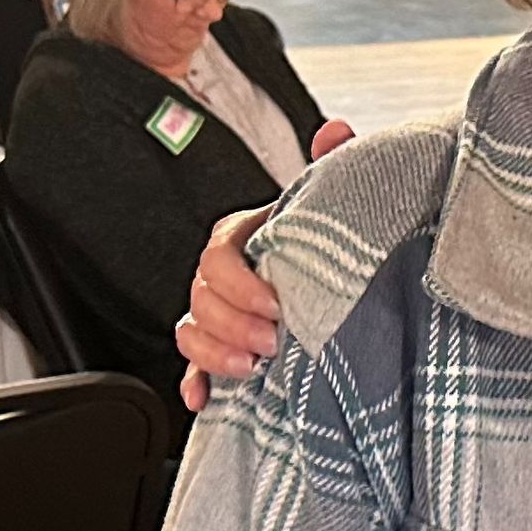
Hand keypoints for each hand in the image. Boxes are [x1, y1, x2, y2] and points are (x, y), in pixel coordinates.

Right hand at [176, 119, 353, 409]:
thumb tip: (335, 132)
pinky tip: (204, 398)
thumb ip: (331, 164)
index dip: (239, 285)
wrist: (340, 273)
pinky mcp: (225, 346)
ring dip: (216, 353)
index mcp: (243, 237)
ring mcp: (221, 312)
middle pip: (200, 299)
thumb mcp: (332, 201)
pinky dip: (196, 383)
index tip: (275, 305)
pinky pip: (195, 365)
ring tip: (255, 367)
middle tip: (273, 341)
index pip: (218, 257)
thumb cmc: (329, 237)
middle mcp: (224, 275)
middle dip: (233, 325)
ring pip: (191, 331)